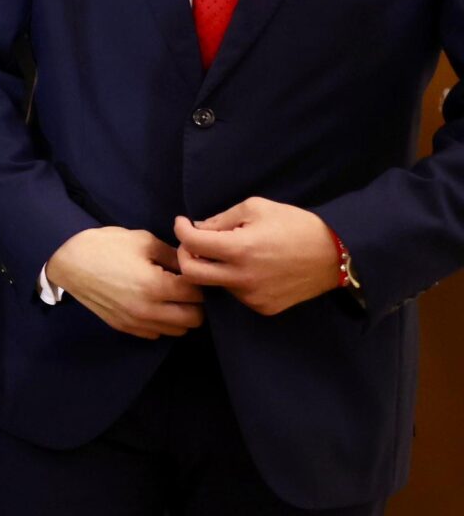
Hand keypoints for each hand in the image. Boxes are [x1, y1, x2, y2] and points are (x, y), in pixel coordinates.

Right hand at [46, 226, 203, 338]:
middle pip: (195, 318)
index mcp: (155, 285)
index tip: (192, 272)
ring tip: (171, 297)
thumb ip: (171, 254)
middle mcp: (149, 310)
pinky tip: (154, 304)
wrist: (67, 264)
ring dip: (181, 315)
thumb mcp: (141, 239)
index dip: (199, 280)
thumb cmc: (104, 246)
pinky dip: (162, 322)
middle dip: (196, 302)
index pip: (197, 293)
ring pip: (178, 330)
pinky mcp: (125, 328)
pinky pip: (157, 333)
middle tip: (186, 286)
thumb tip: (192, 263)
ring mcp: (136, 322)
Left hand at [174, 200, 344, 315]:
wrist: (335, 254)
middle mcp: (242, 278)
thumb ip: (221, 219)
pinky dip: (233, 280)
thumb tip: (197, 229)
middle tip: (193, 244)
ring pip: (215, 284)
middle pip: (191, 274)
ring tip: (229, 253)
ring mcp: (253, 297)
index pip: (191, 244)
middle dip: (185, 256)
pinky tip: (249, 268)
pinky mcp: (264, 307)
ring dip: (212, 268)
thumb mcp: (256, 208)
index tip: (183, 223)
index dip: (180, 230)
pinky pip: (236, 294)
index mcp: (239, 249)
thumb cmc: (296, 225)